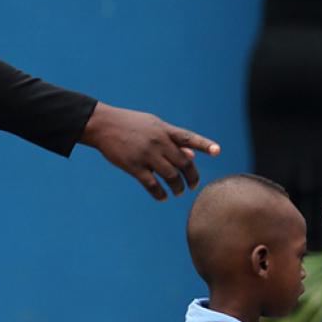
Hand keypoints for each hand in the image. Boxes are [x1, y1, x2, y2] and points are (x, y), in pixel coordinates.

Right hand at [80, 103, 219, 200]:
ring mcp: (146, 155)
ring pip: (171, 177)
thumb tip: (192, 157)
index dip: (204, 144)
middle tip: (193, 186)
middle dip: (192, 177)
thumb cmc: (131, 125)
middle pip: (184, 163)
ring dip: (177, 188)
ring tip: (178, 192)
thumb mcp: (154, 126)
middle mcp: (159, 142)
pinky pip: (152, 185)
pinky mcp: (134, 166)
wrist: (104, 125)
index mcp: (165, 130)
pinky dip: (160, 194)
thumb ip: (173, 140)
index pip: (189, 138)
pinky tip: (163, 197)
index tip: (217, 151)